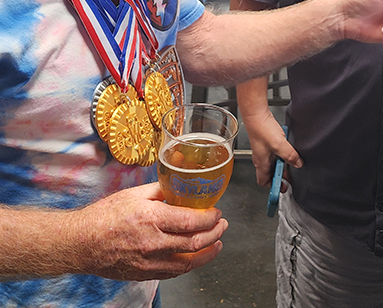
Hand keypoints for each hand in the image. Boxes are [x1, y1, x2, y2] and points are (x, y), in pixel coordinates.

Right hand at [67, 182, 227, 280]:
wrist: (82, 242)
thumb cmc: (104, 216)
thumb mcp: (134, 194)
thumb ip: (160, 191)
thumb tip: (178, 186)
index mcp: (152, 218)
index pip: (192, 221)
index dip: (210, 217)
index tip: (216, 211)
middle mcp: (153, 243)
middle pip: (195, 243)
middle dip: (215, 233)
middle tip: (222, 225)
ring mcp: (149, 262)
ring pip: (188, 263)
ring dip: (208, 253)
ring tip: (217, 243)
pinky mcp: (145, 274)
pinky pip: (174, 272)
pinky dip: (189, 265)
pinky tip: (195, 257)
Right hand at [243, 107, 301, 187]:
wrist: (256, 114)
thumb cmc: (262, 130)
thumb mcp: (279, 145)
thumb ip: (290, 155)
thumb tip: (298, 163)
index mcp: (261, 163)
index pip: (264, 182)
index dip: (273, 187)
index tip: (283, 190)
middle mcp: (261, 158)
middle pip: (270, 173)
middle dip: (280, 177)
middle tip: (290, 179)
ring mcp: (263, 150)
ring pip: (273, 163)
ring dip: (282, 166)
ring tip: (292, 165)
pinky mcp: (267, 142)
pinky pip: (275, 153)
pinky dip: (282, 155)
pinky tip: (288, 149)